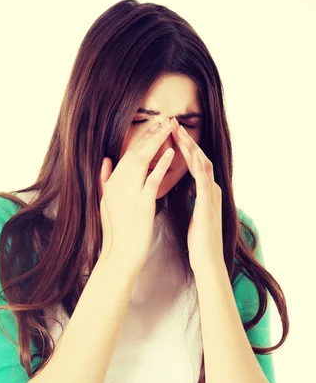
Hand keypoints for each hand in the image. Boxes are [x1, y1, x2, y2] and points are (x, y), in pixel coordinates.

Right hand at [98, 118, 174, 276]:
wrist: (120, 254)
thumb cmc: (116, 232)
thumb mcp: (105, 203)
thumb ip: (105, 180)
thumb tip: (105, 161)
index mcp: (112, 183)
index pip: (128, 154)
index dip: (142, 138)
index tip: (154, 126)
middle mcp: (118, 184)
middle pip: (135, 152)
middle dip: (150, 134)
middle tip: (164, 120)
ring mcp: (129, 193)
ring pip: (142, 160)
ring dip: (156, 142)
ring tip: (168, 128)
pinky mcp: (141, 203)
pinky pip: (152, 179)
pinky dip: (160, 165)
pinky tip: (170, 153)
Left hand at [169, 117, 224, 274]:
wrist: (208, 259)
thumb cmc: (198, 240)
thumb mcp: (193, 214)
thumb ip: (191, 199)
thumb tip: (186, 190)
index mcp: (206, 191)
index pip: (194, 163)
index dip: (183, 148)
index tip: (170, 134)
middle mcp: (212, 189)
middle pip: (199, 158)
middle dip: (186, 140)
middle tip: (173, 123)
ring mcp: (212, 195)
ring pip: (203, 164)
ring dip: (191, 147)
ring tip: (179, 132)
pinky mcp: (209, 203)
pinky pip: (204, 179)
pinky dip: (197, 165)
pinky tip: (189, 154)